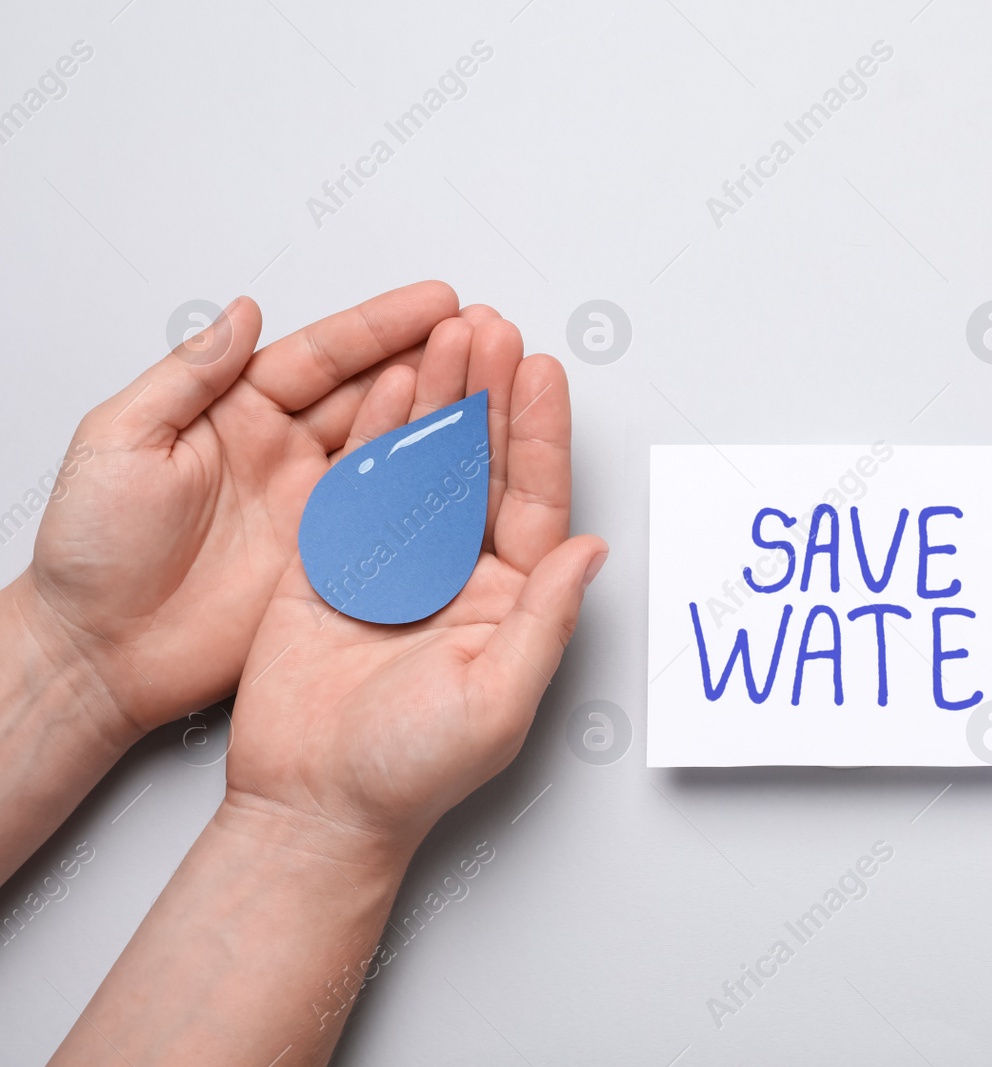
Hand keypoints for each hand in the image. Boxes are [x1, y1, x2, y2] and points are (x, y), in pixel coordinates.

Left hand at [12, 282, 460, 740]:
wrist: (99, 653)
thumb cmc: (91, 552)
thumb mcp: (119, 442)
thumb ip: (187, 376)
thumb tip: (241, 314)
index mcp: (236, 413)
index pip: (321, 357)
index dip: (380, 328)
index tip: (437, 304)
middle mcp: (284, 453)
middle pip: (371, 394)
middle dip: (432, 362)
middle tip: (488, 337)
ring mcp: (312, 506)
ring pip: (392, 449)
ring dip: (442, 417)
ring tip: (493, 386)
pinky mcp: (330, 558)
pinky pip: (389, 516)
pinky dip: (430, 490)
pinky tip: (467, 465)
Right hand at [222, 308, 606, 852]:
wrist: (311, 807)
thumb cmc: (409, 773)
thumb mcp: (497, 699)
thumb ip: (545, 619)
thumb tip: (592, 549)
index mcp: (508, 600)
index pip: (534, 501)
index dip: (539, 435)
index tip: (543, 372)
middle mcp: (458, 573)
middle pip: (480, 467)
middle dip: (489, 396)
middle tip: (492, 329)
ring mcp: (396, 563)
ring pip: (424, 464)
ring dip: (438, 400)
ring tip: (447, 335)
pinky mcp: (334, 563)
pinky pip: (359, 486)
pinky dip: (373, 434)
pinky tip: (390, 384)